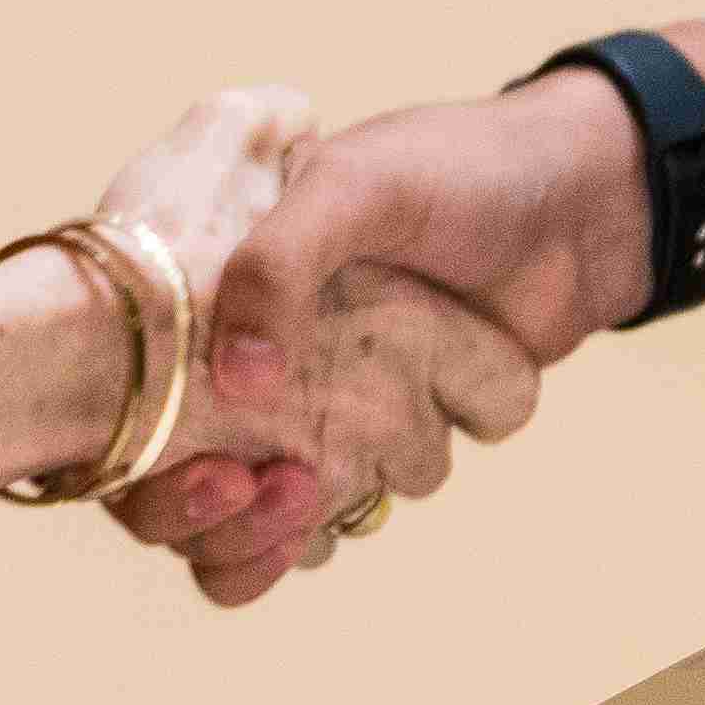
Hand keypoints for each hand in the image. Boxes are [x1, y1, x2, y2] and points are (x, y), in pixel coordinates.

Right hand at [114, 81, 643, 590]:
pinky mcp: (372, 451)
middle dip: (202, 507)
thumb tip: (234, 383)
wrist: (579, 205)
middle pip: (169, 476)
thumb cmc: (455, 172)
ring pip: (244, 514)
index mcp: (214, 282)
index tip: (186, 454)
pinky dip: (316, 532)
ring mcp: (307, 409)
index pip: (125, 380)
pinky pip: (320, 523)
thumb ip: (280, 261)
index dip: (131, 436)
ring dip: (268, 521)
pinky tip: (334, 507)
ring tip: (304, 485)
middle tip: (258, 482)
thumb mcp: (356, 187)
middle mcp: (244, 356)